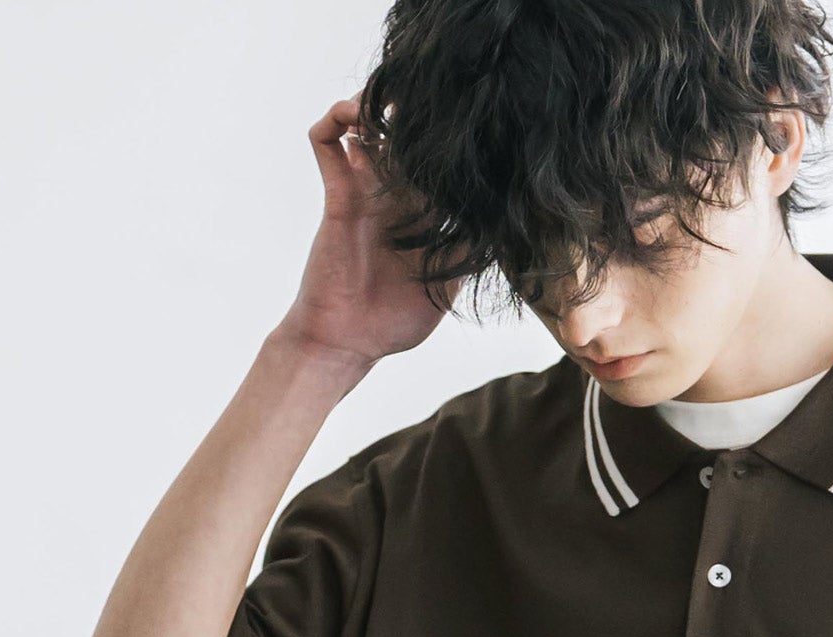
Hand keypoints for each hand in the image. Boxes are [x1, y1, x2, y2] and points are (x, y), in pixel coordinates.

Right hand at [272, 94, 463, 369]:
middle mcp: (394, 197)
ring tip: (397, 100)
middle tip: (439, 97)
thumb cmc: (394, 322)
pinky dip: (336, 119)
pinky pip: (327, 144)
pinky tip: (354, 116)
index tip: (475, 125)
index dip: (453, 147)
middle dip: (419, 115)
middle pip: (405, 139)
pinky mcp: (338, 195)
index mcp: (422, 216)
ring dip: (379, 106)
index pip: (439, 167)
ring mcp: (365, 192)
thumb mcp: (447, 288)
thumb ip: (469, 254)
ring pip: (367, 128)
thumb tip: (505, 226)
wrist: (348, 342)